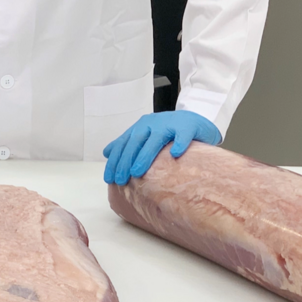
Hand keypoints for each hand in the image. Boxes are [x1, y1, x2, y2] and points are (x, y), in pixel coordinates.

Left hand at [103, 111, 220, 185]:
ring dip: (145, 155)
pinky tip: (175, 155)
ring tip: (137, 172)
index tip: (109, 179)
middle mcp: (153, 123)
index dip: (115, 161)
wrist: (195, 121)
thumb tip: (106, 153)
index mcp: (141, 126)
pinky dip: (179, 144)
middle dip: (126, 160)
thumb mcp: (146, 136)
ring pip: (156, 139)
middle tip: (121, 180)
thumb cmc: (169, 133)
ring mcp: (170, 123)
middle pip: (136, 141)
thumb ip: (127, 143)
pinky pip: (183, 135)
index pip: (124, 144)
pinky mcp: (188, 126)